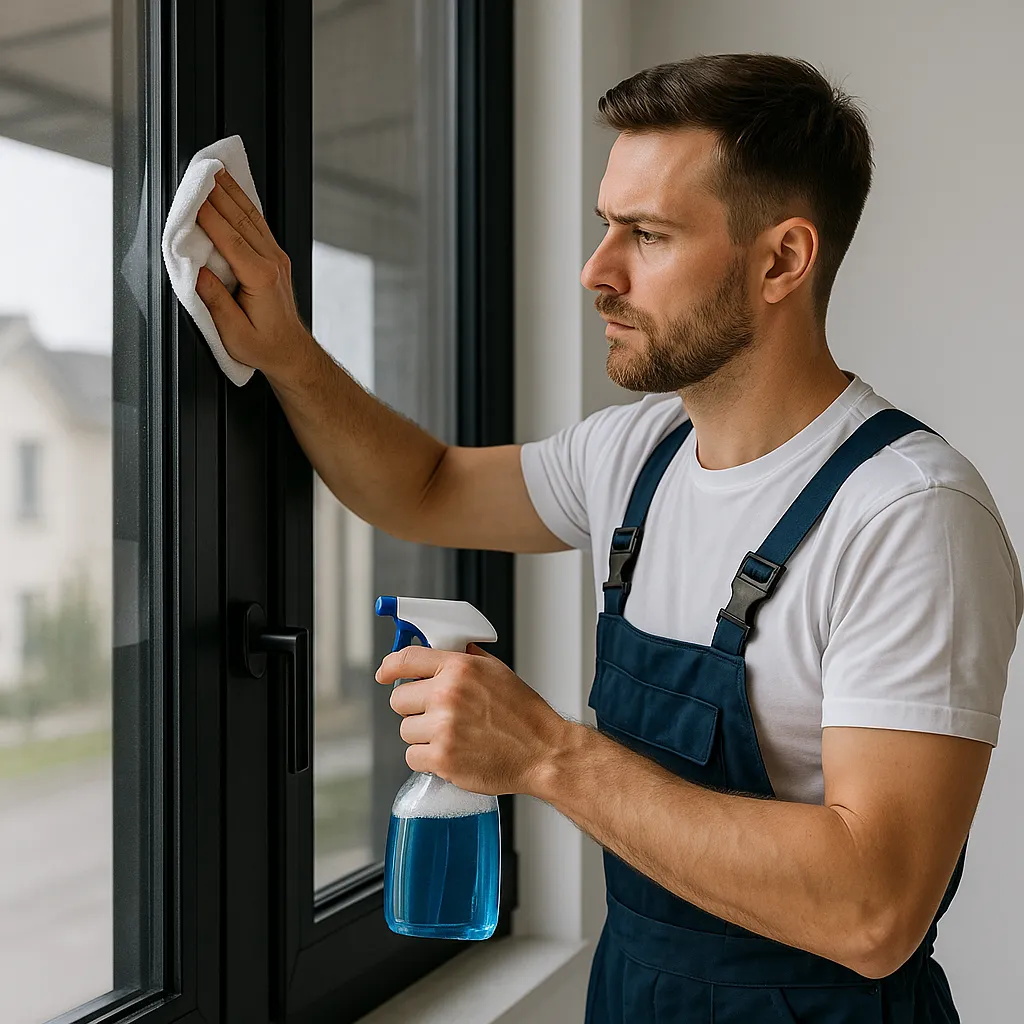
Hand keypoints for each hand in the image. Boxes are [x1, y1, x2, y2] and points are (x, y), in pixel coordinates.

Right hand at [194, 168, 313, 381]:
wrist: (291, 352)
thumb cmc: (264, 347)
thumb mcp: (235, 334)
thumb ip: (215, 302)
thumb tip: (194, 273)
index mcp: (261, 278)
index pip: (229, 237)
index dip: (208, 214)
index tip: (191, 195)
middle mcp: (272, 262)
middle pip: (240, 219)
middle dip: (218, 192)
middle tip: (199, 169)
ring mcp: (276, 258)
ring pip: (251, 216)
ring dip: (232, 191)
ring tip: (215, 169)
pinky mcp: (275, 258)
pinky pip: (257, 224)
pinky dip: (243, 204)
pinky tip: (233, 191)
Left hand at [376, 644, 573, 796]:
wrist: (543, 752)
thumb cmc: (524, 714)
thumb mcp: (496, 671)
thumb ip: (464, 657)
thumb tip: (439, 647)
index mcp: (459, 668)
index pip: (406, 659)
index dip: (389, 667)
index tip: (384, 674)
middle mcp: (447, 694)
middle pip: (400, 699)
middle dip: (415, 708)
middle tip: (438, 715)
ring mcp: (443, 728)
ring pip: (406, 730)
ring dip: (423, 736)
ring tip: (453, 736)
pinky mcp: (442, 758)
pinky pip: (413, 757)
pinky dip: (428, 759)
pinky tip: (451, 753)